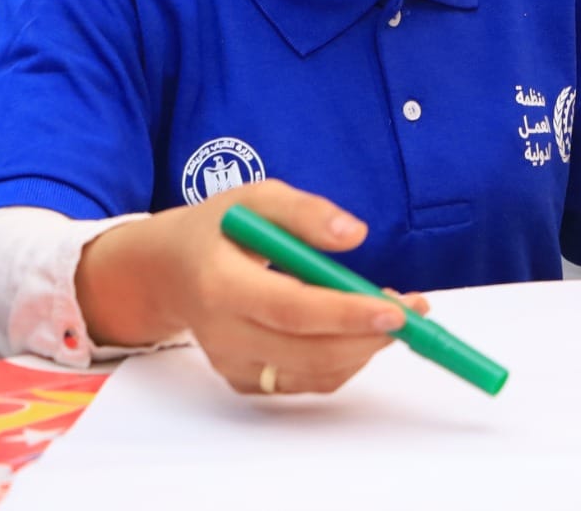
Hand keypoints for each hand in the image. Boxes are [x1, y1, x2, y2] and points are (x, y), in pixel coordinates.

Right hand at [76, 180, 423, 394]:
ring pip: (312, 373)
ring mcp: (232, 361)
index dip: (348, 314)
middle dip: (369, 336)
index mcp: (221, 284)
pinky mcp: (243, 378)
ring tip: (395, 313)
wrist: (166, 271)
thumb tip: (354, 234)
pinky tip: (359, 331)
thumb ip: (305, 212)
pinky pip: (305, 382)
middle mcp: (222, 332)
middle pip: (307, 351)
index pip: (291, 309)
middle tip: (415, 312)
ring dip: (364, 349)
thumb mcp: (257, 198)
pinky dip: (343, 362)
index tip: (398, 310)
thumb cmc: (218, 229)